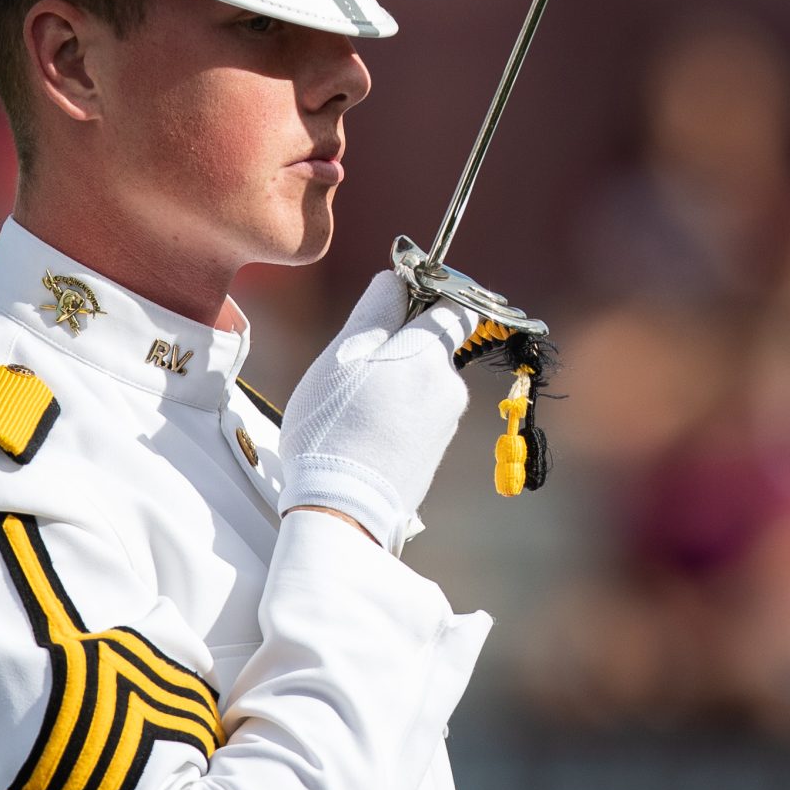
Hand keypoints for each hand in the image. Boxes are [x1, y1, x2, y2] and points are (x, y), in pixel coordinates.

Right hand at [277, 273, 475, 549]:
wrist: (344, 509)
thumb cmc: (334, 427)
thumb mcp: (342, 355)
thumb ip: (376, 310)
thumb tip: (397, 279)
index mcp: (431, 357)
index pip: (455, 305)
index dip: (428, 294)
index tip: (395, 302)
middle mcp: (450, 388)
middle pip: (430, 346)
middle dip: (396, 348)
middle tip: (351, 370)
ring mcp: (445, 424)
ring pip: (420, 383)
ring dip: (391, 384)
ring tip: (351, 410)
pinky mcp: (434, 454)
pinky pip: (416, 416)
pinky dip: (393, 415)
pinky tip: (362, 434)